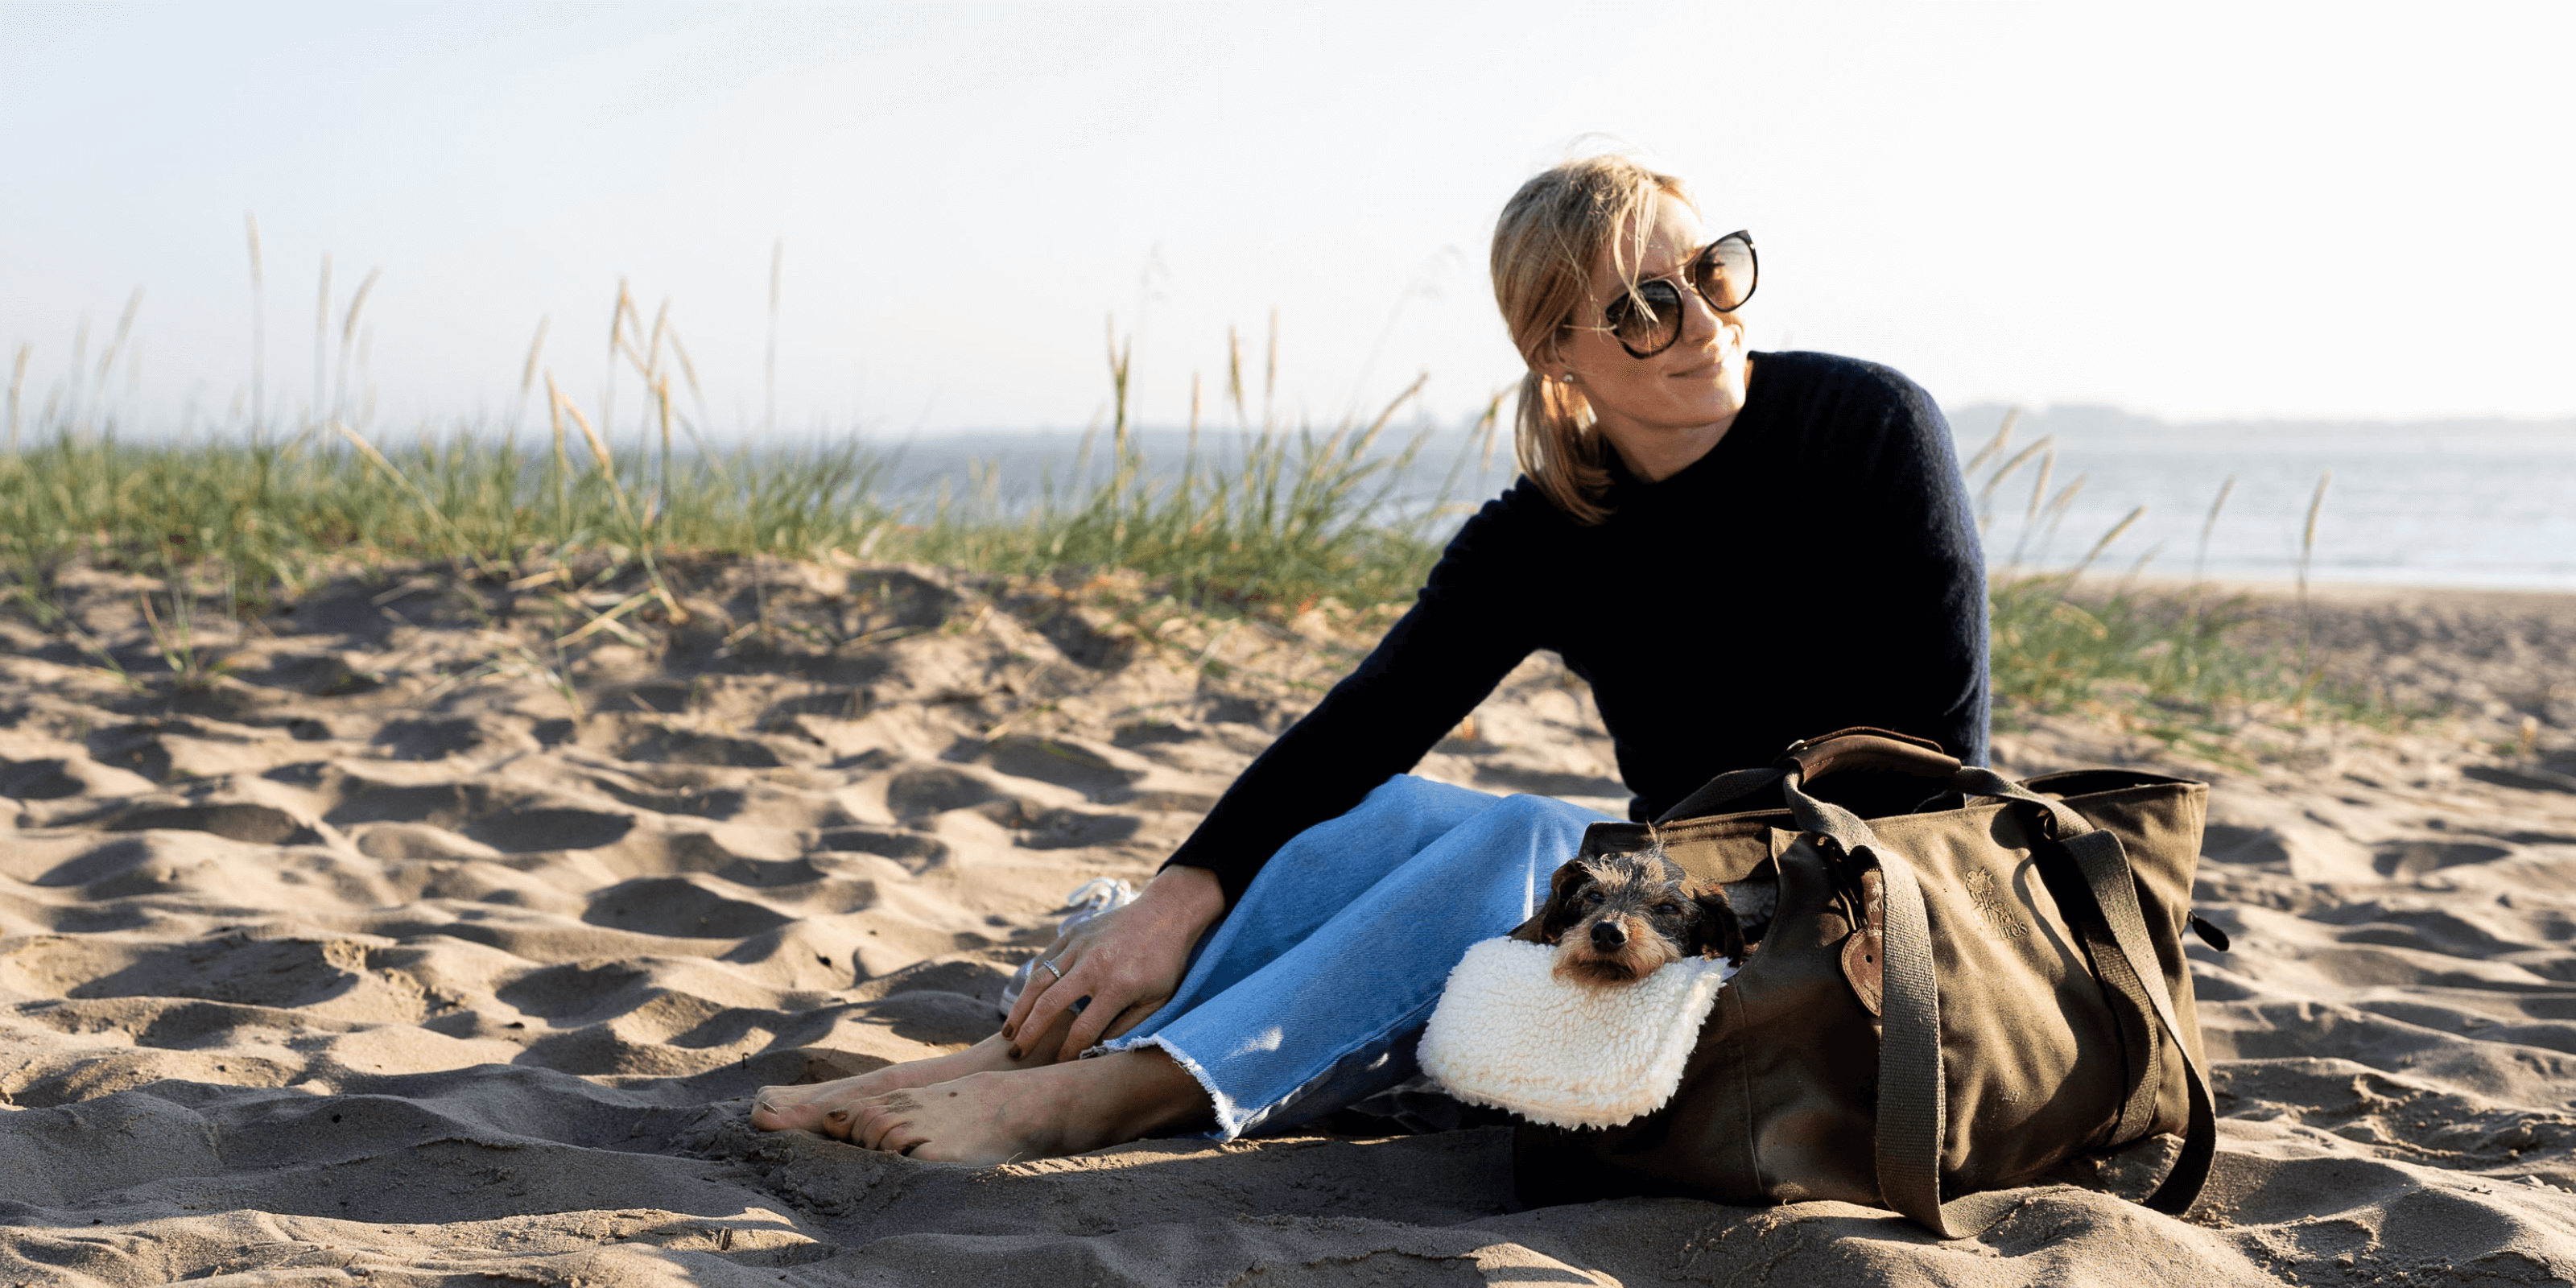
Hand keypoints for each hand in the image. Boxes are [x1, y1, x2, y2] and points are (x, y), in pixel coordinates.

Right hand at [1003, 863, 1224, 1061]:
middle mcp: (1094, 965)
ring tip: (1008, 1032)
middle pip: (1050, 1005)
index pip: (1083, 1030)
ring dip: (1019, 1008)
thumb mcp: (1158, 1000)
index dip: (1067, 1052)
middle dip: (1029, 1033)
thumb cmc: (1166, 963)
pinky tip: (1023, 1001)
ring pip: (1038, 980)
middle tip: (1016, 1054)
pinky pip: (1044, 959)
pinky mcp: (1073, 933)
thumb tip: (1099, 1051)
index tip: (1057, 1066)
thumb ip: (1128, 1026)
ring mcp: (1080, 946)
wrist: (1166, 913)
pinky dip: (1030, 981)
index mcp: (1118, 986)